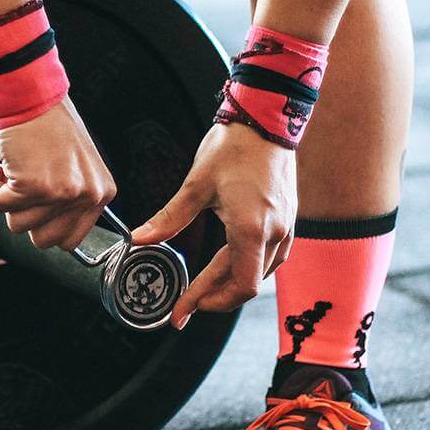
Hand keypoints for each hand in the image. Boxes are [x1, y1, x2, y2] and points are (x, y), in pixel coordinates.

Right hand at [0, 98, 116, 250]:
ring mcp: (61, 193)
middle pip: (44, 241)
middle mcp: (86, 195)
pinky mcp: (34, 186)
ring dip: (7, 198)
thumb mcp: (75, 167)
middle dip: (25, 216)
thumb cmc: (48, 124)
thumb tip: (47, 231)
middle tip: (23, 186)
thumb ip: (70, 200)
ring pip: (18, 225)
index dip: (44, 225)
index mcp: (101, 193)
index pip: (70, 240)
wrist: (31, 93)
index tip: (36, 204)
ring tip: (14, 168)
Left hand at [131, 123, 296, 328]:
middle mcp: (275, 234)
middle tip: (186, 306)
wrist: (268, 118)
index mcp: (252, 229)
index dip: (207, 303)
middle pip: (246, 285)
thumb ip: (169, 217)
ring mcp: (287, 228)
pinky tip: (229, 267)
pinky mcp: (289, 220)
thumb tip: (139, 239)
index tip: (181, 312)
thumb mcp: (196, 185)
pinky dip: (247, 269)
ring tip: (203, 290)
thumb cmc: (235, 146)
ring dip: (231, 285)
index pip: (237, 286)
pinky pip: (271, 258)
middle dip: (214, 298)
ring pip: (260, 274)